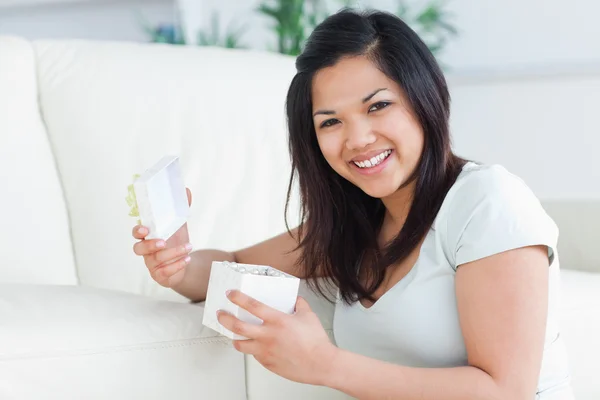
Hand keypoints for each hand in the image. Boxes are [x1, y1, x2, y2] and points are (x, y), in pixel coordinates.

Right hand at [132, 188, 192, 287]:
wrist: (185, 262)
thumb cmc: (176, 241)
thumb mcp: (179, 225)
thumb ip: (181, 209)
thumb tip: (186, 190)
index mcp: (148, 236)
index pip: (136, 233)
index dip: (137, 231)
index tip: (145, 229)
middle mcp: (147, 250)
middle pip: (138, 249)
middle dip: (149, 245)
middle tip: (163, 242)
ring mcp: (152, 264)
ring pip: (156, 260)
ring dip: (173, 252)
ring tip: (189, 247)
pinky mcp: (160, 275)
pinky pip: (165, 272)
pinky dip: (177, 265)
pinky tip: (187, 259)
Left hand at [217, 290, 337, 385]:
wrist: (321, 363)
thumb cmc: (316, 342)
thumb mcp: (308, 316)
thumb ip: (299, 305)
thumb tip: (296, 301)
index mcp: (277, 321)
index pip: (251, 306)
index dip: (238, 298)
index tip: (231, 294)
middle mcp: (268, 336)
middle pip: (237, 326)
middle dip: (225, 318)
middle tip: (221, 314)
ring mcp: (266, 351)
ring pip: (240, 344)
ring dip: (234, 337)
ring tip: (234, 334)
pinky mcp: (267, 363)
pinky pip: (254, 355)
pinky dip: (252, 349)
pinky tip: (256, 346)